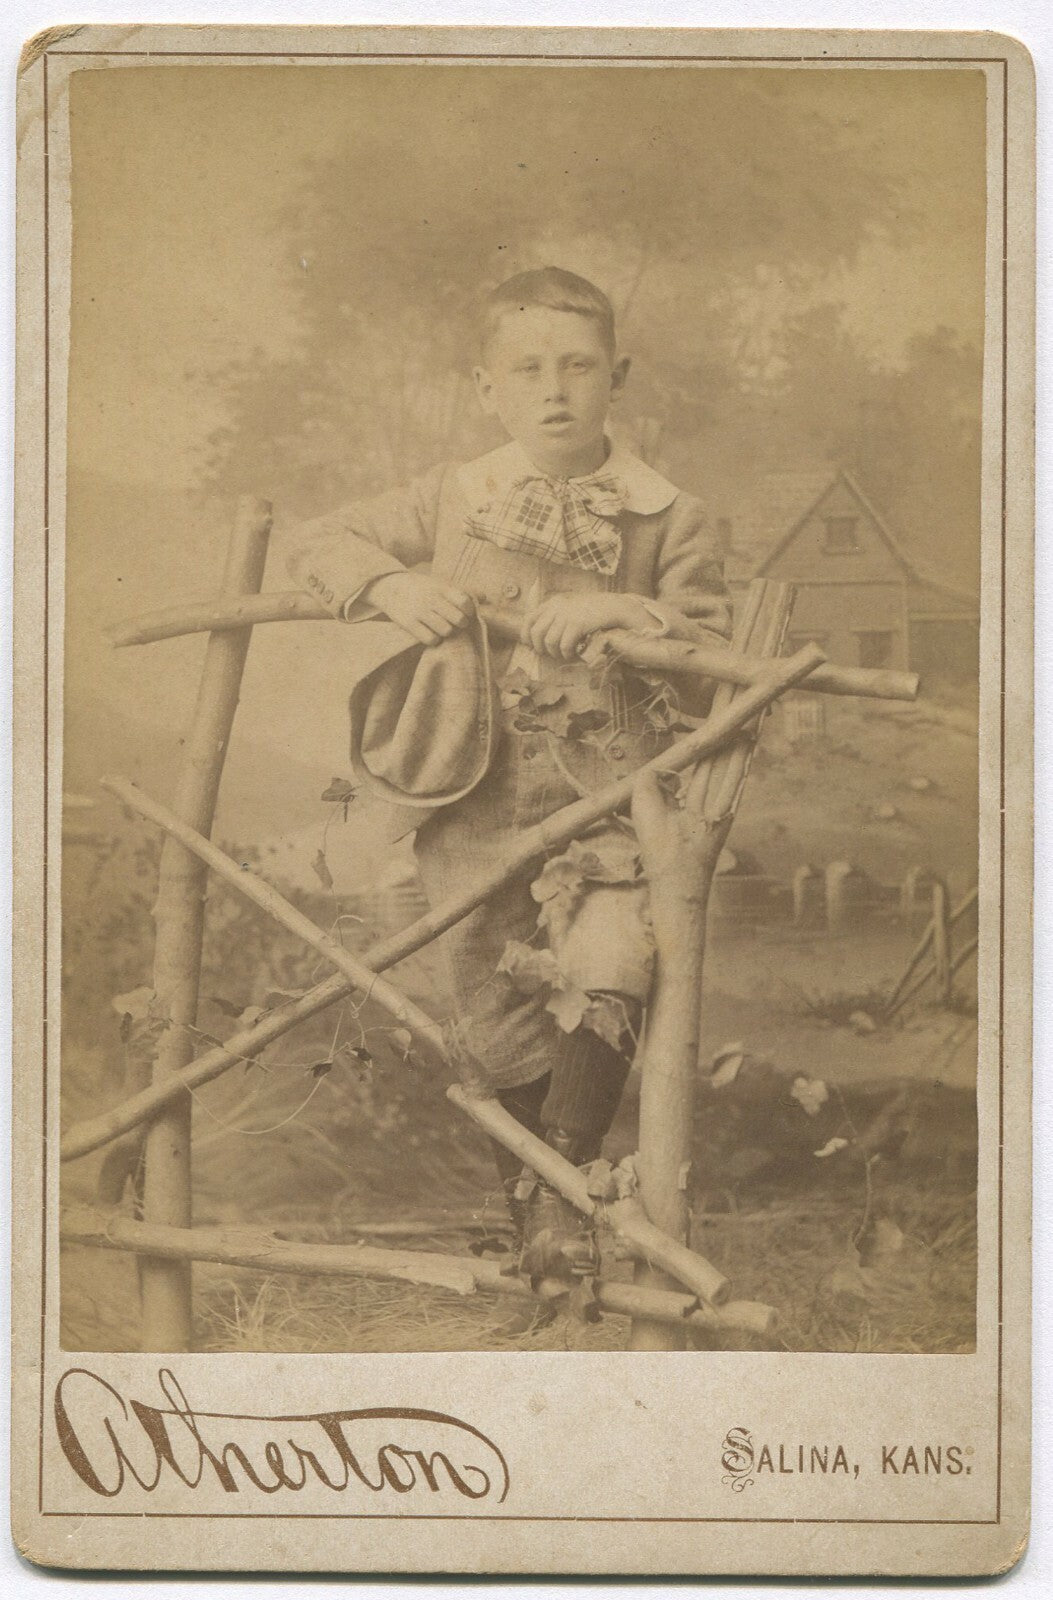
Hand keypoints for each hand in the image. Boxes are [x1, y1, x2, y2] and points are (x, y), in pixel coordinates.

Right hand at [364, 572, 472, 644]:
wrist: (389, 586)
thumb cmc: (422, 587)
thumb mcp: (441, 583)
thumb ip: (464, 590)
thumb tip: (485, 597)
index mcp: (441, 587)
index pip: (465, 602)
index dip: (470, 610)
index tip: (465, 611)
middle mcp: (431, 599)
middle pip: (459, 620)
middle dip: (460, 623)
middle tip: (454, 621)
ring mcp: (419, 612)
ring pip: (446, 631)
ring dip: (447, 632)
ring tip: (441, 626)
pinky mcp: (409, 624)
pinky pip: (431, 639)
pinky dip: (434, 639)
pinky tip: (431, 632)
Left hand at [522, 593, 652, 659]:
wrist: (615, 607)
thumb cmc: (594, 610)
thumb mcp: (572, 607)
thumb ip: (557, 615)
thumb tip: (541, 635)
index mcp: (553, 601)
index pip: (529, 618)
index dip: (526, 635)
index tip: (531, 645)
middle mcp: (557, 606)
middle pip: (536, 633)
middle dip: (540, 648)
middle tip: (549, 654)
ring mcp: (566, 615)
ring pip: (549, 642)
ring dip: (556, 653)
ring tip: (564, 655)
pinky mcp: (576, 624)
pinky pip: (564, 646)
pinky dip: (567, 654)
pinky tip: (573, 654)